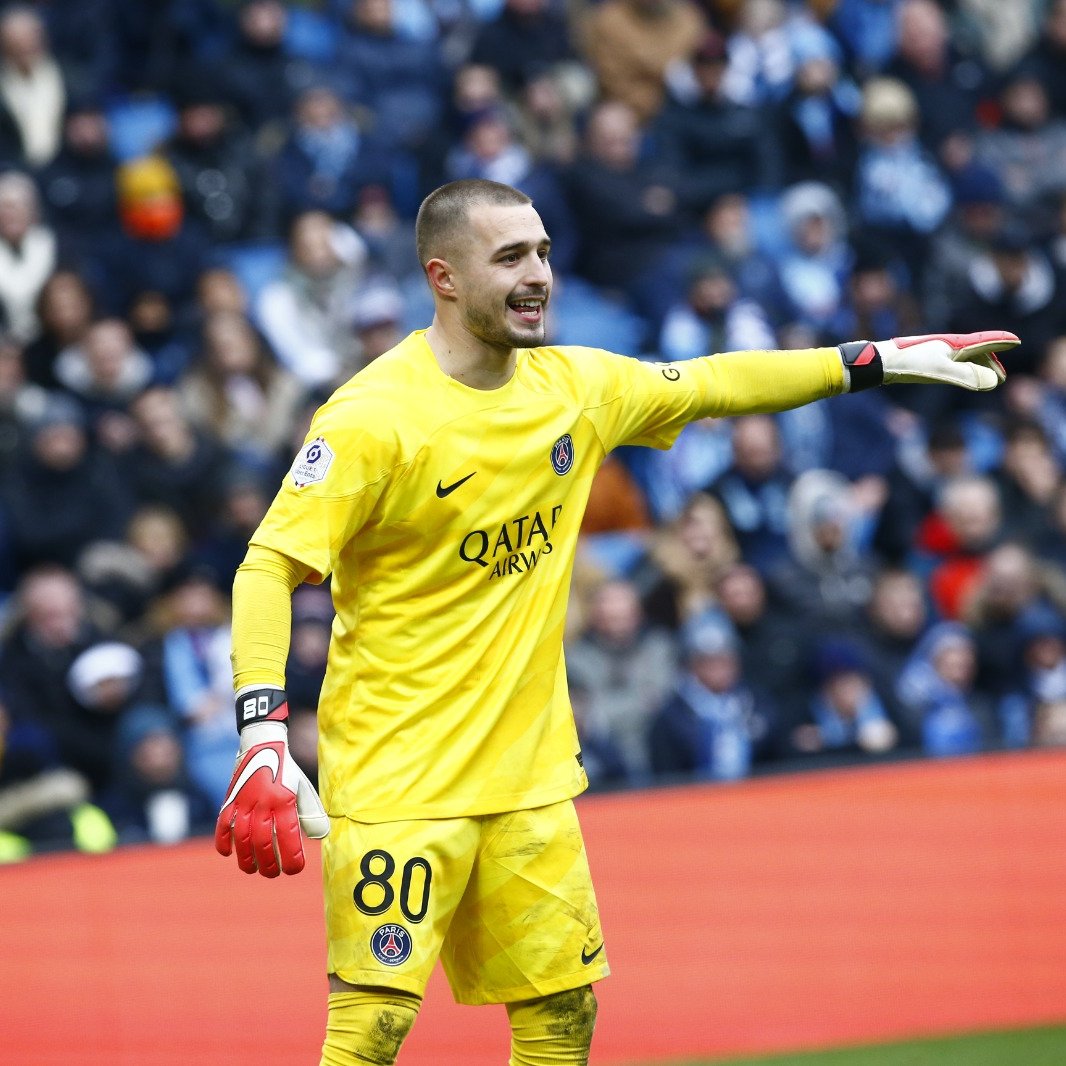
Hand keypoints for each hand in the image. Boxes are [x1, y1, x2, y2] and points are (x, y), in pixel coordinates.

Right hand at [214, 692, 328, 876]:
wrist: (262, 744)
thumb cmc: (287, 771)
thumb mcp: (304, 789)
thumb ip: (312, 813)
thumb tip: (322, 837)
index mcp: (284, 801)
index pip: (288, 838)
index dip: (291, 858)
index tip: (295, 870)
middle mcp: (263, 804)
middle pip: (263, 844)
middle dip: (269, 865)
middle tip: (274, 873)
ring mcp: (244, 803)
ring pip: (241, 840)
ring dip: (246, 859)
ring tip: (253, 870)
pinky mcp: (229, 801)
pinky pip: (222, 826)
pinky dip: (223, 842)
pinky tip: (228, 853)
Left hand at [840, 331, 1019, 391]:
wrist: (879, 362)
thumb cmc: (907, 364)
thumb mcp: (939, 371)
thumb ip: (966, 376)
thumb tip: (993, 382)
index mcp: (954, 344)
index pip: (983, 341)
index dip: (1000, 341)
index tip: (1016, 341)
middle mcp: (947, 345)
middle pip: (976, 351)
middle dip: (991, 361)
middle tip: (1001, 376)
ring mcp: (935, 353)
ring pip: (963, 357)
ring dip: (977, 366)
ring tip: (986, 377)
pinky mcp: (924, 361)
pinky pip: (951, 363)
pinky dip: (962, 369)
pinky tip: (957, 374)